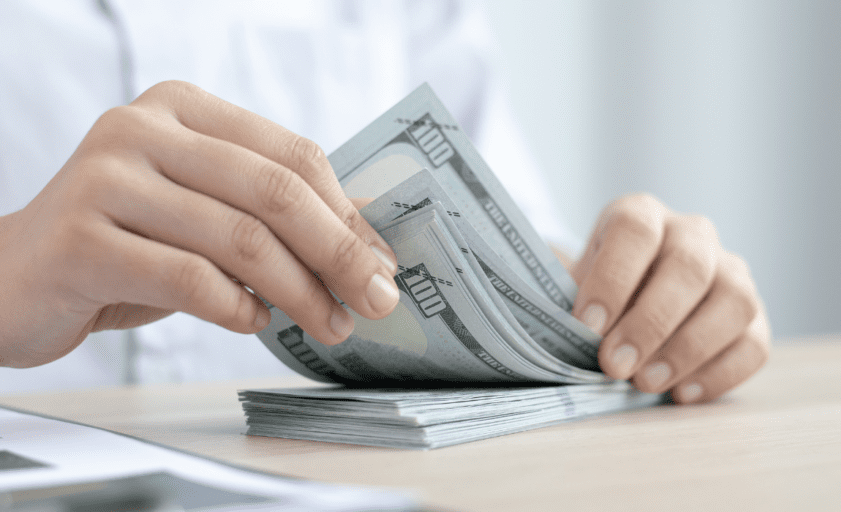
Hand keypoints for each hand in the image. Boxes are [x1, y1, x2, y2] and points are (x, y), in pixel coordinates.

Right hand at [0, 81, 399, 367]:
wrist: (13, 278)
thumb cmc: (125, 245)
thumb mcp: (202, 211)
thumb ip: (271, 212)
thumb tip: (368, 241)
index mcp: (183, 109)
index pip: (292, 155)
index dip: (348, 213)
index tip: (384, 263)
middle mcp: (141, 130)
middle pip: (275, 192)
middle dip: (339, 254)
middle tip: (376, 300)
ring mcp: (106, 180)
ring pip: (240, 238)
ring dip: (300, 292)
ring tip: (328, 323)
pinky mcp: (81, 239)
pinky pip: (190, 279)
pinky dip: (237, 308)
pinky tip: (254, 321)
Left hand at [572, 195, 769, 402]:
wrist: (626, 306)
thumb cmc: (596, 297)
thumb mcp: (574, 288)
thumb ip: (571, 304)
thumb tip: (565, 335)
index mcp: (642, 215)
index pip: (636, 229)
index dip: (612, 277)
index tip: (587, 325)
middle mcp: (693, 235)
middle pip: (689, 267)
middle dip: (650, 322)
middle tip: (615, 365)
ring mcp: (731, 272)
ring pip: (734, 301)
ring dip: (688, 348)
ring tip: (646, 383)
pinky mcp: (754, 317)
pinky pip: (755, 343)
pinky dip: (720, 373)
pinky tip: (681, 394)